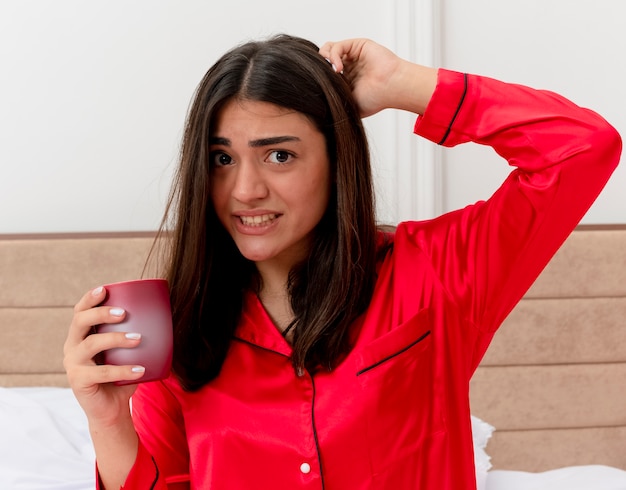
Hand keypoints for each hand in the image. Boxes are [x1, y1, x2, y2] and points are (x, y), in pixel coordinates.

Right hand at [63, 286, 144, 427]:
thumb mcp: (126, 352)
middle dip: (101, 313)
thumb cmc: (121, 375)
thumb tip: (164, 315)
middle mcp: (72, 346)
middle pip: (80, 321)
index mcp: (81, 335)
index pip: (80, 312)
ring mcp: (73, 364)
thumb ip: (135, 334)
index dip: (89, 299)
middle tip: (124, 313)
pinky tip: (141, 369)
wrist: (112, 409)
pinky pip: (102, 372)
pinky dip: (123, 370)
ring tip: (138, 338)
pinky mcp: (78, 381)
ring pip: (91, 343)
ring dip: (116, 338)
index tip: (104, 289)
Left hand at [319, 38, 436, 116]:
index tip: (320, 88)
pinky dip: (333, 56)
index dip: (318, 78)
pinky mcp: (357, 46)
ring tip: (333, 73)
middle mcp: (349, 66)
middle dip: (319, 69)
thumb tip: (316, 107)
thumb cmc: (375, 100)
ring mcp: (353, 55)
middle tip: (323, 80)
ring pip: (328, 50)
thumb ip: (334, 103)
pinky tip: (338, 69)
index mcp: (346, 80)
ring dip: (325, 61)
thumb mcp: (348, 105)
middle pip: (323, 60)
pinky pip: (337, 46)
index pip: (324, 73)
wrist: (391, 89)